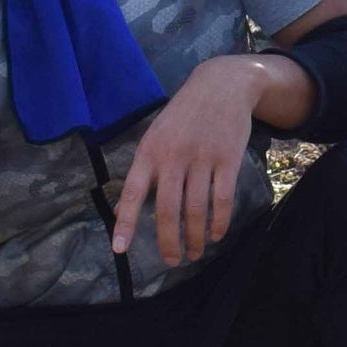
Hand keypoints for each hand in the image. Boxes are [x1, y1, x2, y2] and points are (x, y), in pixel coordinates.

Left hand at [115, 56, 263, 265]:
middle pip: (167, 209)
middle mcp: (173, 156)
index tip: (119, 250)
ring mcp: (202, 157)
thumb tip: (122, 209)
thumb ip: (142, 172)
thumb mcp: (155, 136)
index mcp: (149, 152)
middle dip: (169, 241)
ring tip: (195, 253)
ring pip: (197, 208)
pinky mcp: (227, 158)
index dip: (125, 223)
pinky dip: (220, 221)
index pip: (132, 193)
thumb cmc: (182, 116)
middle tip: (172, 261)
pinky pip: (223, 198)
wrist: (221, 85)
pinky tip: (216, 234)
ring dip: (196, 237)